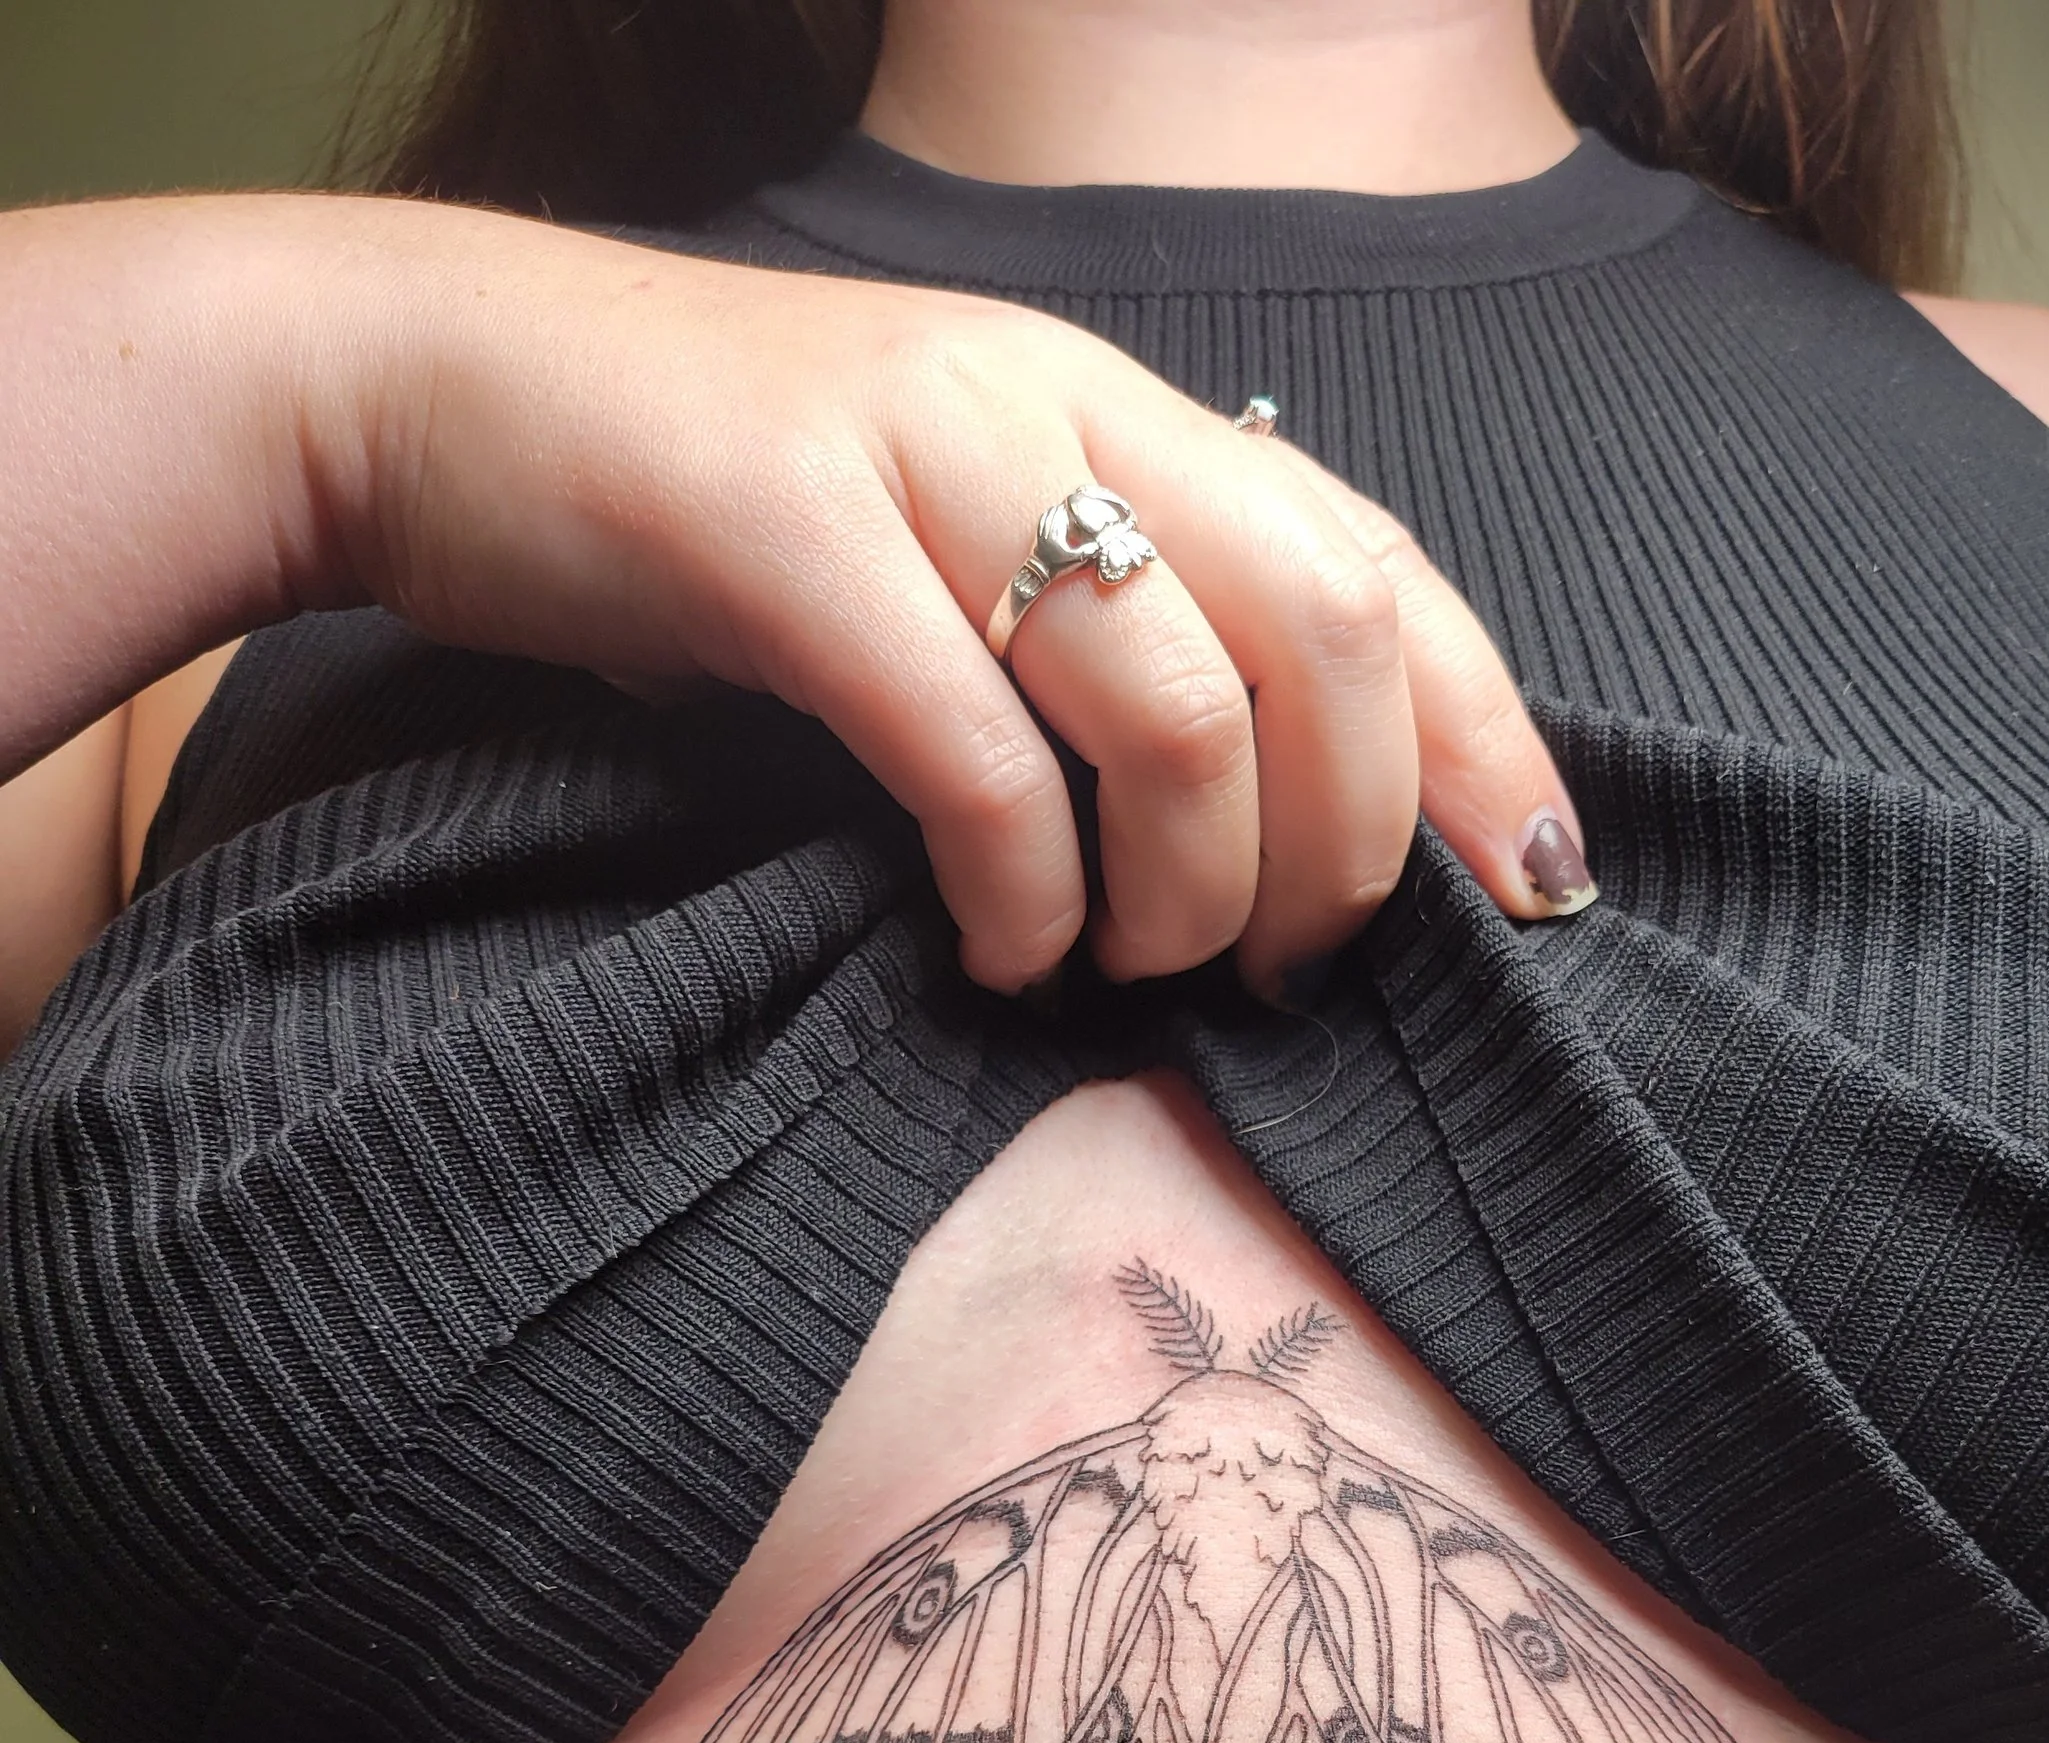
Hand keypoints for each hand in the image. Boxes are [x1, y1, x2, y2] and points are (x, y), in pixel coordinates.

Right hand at [313, 208, 1587, 992]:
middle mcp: (1050, 403)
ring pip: (1178, 706)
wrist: (432, 392)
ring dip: (1191, 893)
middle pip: (1329, 636)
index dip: (1491, 740)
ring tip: (1135, 970)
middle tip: (1289, 971)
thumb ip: (1107, 631)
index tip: (1542, 893)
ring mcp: (922, 455)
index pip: (1380, 565)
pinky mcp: (784, 536)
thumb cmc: (713, 517)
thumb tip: (1270, 826)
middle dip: (1353, 849)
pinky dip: (1020, 896)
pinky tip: (1000, 953)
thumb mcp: (953, 543)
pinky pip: (974, 754)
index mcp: (1116, 405)